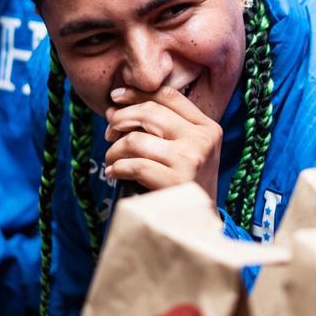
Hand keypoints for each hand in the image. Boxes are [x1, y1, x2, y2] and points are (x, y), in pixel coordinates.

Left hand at [104, 85, 222, 203]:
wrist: (199, 223)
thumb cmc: (187, 183)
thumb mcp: (187, 149)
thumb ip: (161, 126)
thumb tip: (115, 108)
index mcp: (207, 127)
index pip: (169, 95)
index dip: (138, 92)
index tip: (116, 97)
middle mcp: (202, 140)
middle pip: (150, 112)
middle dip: (121, 119)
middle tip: (109, 132)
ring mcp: (190, 160)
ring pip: (137, 140)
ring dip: (115, 149)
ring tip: (111, 159)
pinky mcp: (176, 182)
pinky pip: (135, 166)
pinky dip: (118, 168)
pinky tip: (115, 172)